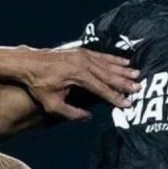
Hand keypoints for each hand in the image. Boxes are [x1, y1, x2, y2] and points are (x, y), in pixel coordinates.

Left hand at [16, 47, 139, 119]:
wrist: (28, 63)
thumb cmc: (38, 84)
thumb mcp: (51, 104)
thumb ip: (71, 113)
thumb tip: (88, 117)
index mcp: (78, 76)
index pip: (101, 89)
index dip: (115, 97)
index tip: (127, 104)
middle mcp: (83, 63)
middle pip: (108, 75)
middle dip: (124, 82)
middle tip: (139, 88)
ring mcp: (83, 55)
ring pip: (108, 63)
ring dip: (123, 69)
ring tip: (137, 74)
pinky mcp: (81, 51)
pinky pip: (102, 55)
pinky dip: (114, 59)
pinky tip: (124, 61)